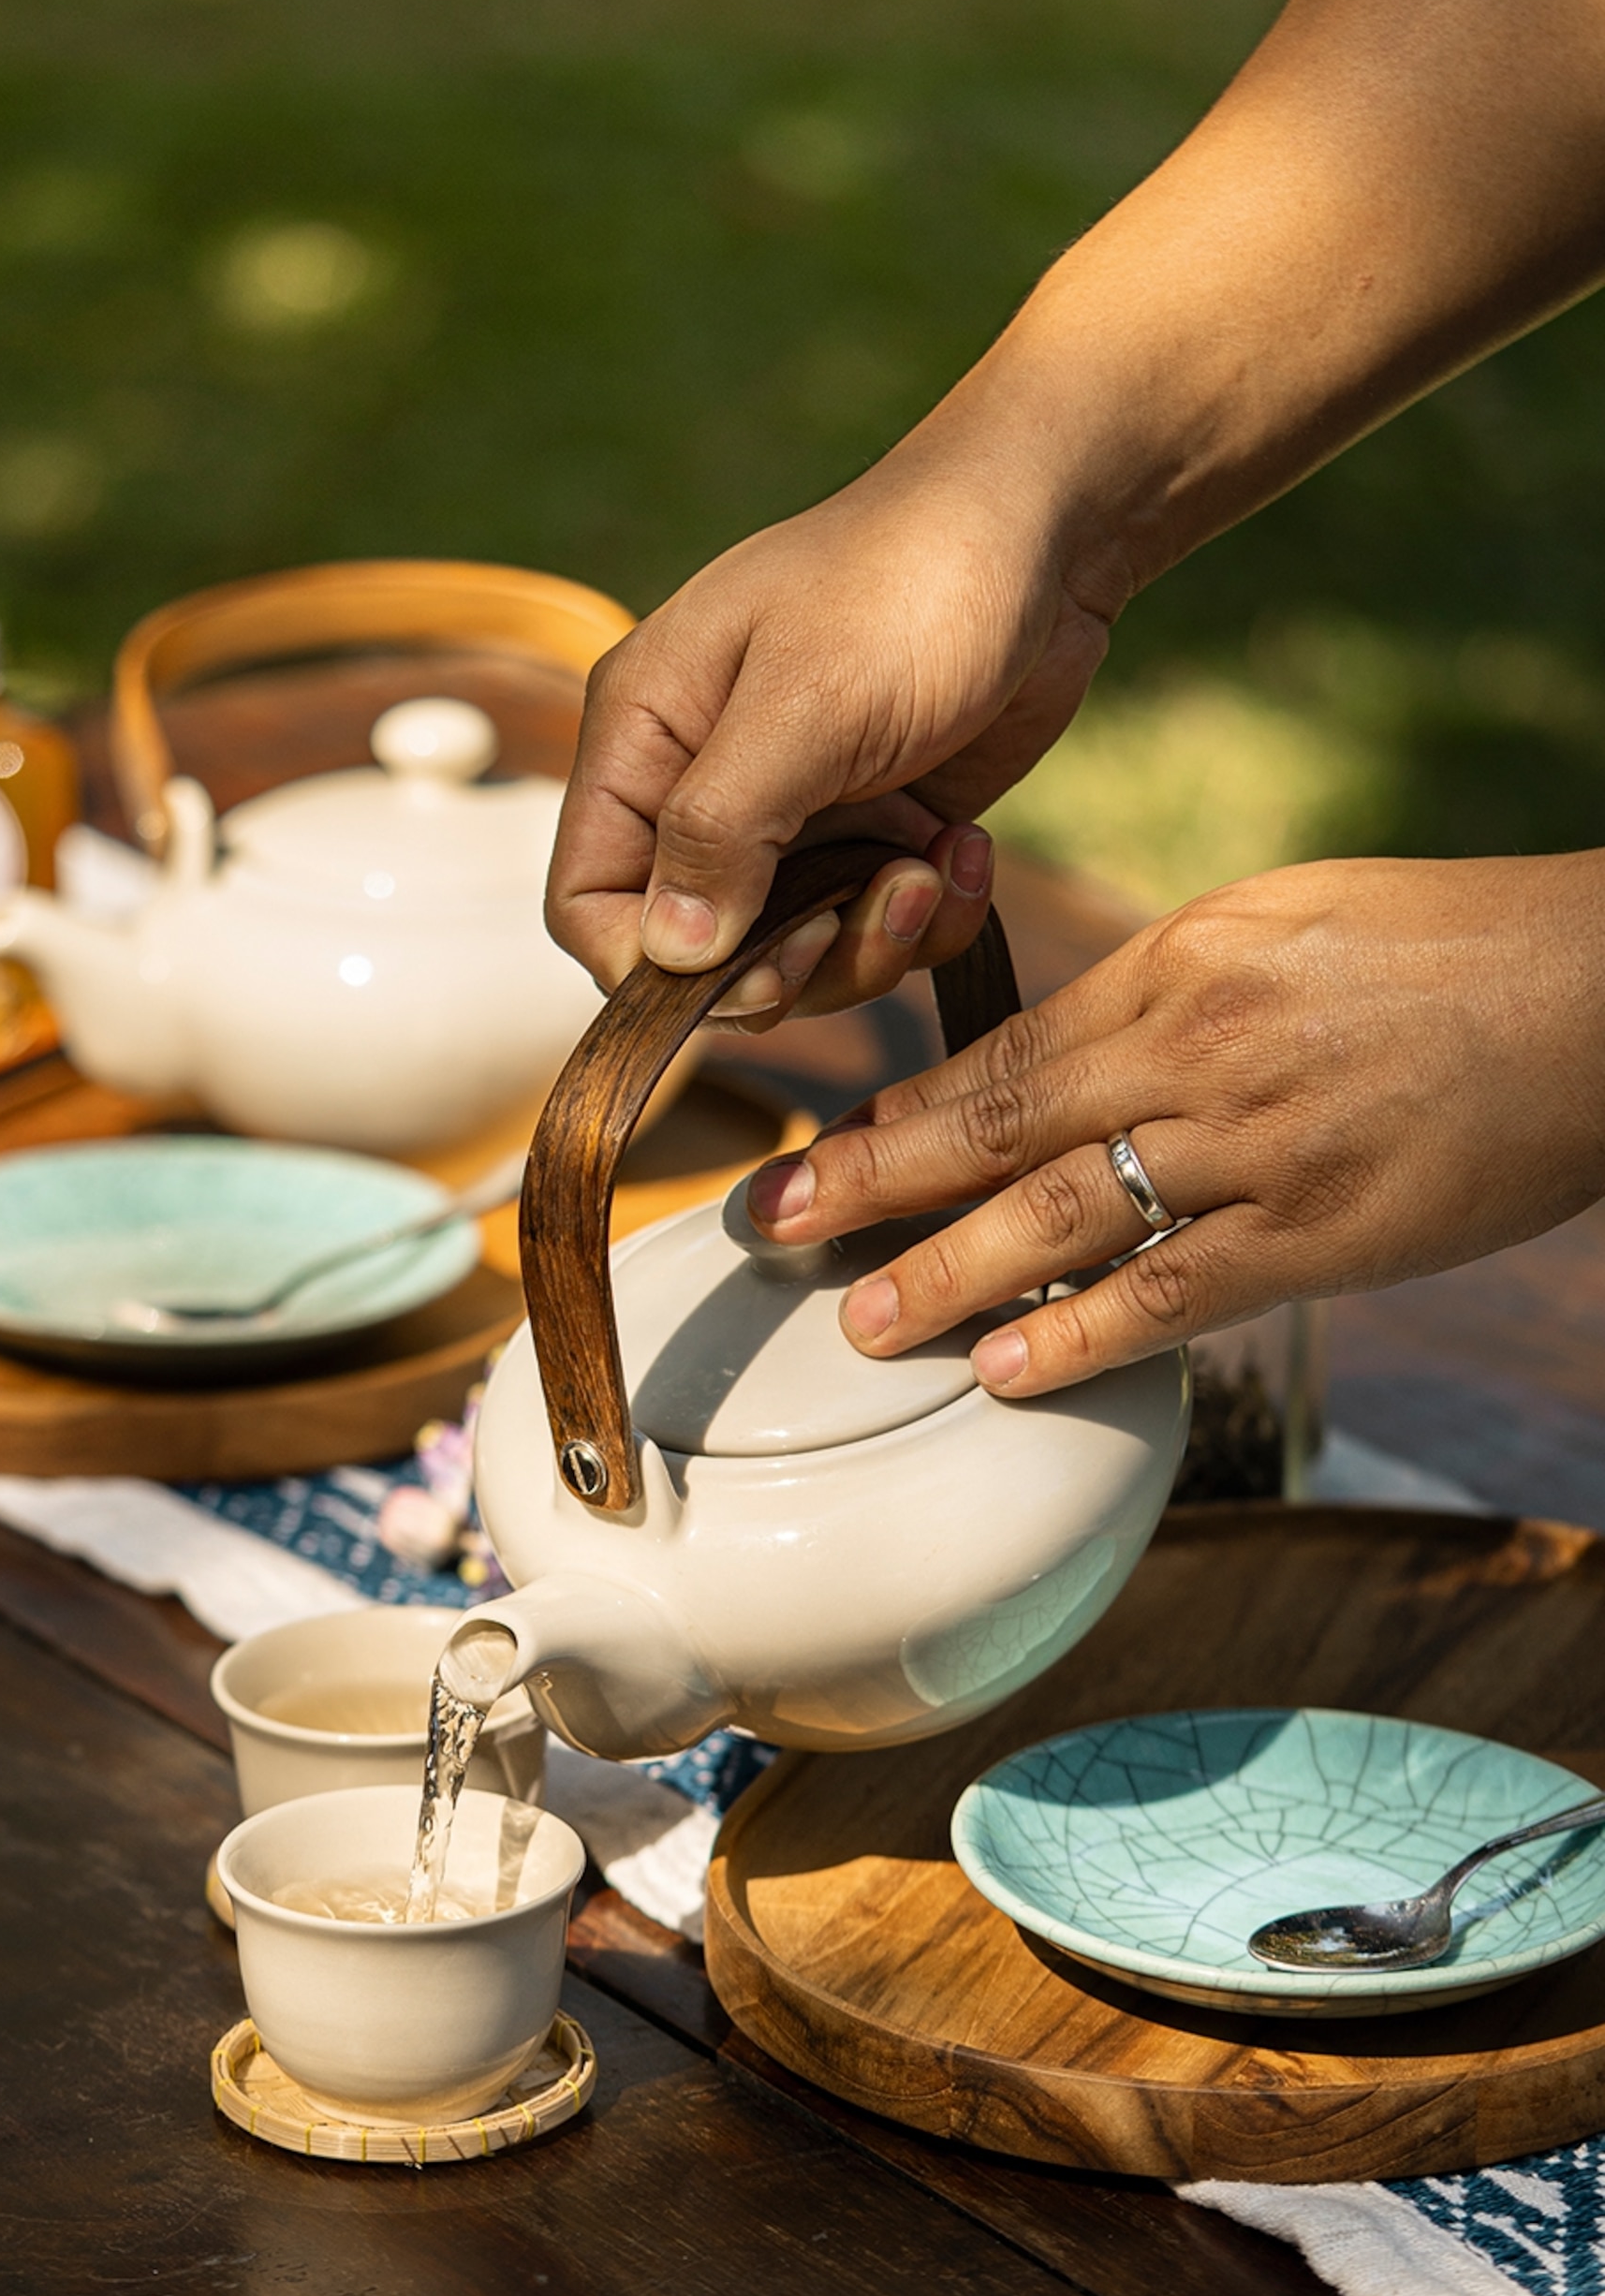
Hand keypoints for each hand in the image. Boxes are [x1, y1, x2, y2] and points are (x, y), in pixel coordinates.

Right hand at [544, 446, 1118, 1022]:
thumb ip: (719, 832)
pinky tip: (966, 852)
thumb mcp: (806, 705)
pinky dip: (928, 917)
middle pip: (698, 953)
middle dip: (791, 964)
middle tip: (868, 916)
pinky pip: (874, 930)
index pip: (588, 901)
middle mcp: (702, 786)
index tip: (749, 975)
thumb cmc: (910, 585)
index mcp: (646, 736)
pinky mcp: (872, 832)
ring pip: (795, 957)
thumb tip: (667, 957)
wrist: (1046, 530)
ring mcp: (792, 817)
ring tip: (933, 869)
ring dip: (872, 943)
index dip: (647, 967)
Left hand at [745, 853, 1604, 1389]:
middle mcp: (1199, 1052)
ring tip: (862, 1323)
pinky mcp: (1320, 1237)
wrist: (1600, 994)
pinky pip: (1174, 1295)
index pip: (1003, 1051)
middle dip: (871, 1182)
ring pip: (1066, 1218)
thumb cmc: (1443, 948)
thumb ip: (1161, 991)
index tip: (817, 1148)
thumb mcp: (1280, 924)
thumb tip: (1057, 1060)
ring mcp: (1257, 1149)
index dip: (897, 1111)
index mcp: (1181, 964)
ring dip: (949, 1273)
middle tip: (773, 1228)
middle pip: (999, 1128)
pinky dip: (1082, 1335)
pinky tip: (1006, 1371)